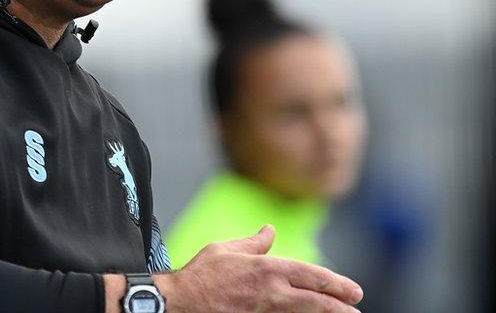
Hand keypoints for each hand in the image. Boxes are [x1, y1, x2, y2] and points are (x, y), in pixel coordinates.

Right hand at [155, 225, 362, 312]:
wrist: (180, 302)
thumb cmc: (201, 274)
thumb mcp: (226, 249)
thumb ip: (253, 242)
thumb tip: (270, 230)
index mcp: (267, 269)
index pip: (312, 276)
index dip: (336, 284)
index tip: (354, 291)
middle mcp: (271, 292)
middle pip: (317, 302)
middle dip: (340, 306)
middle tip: (356, 309)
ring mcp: (265, 312)